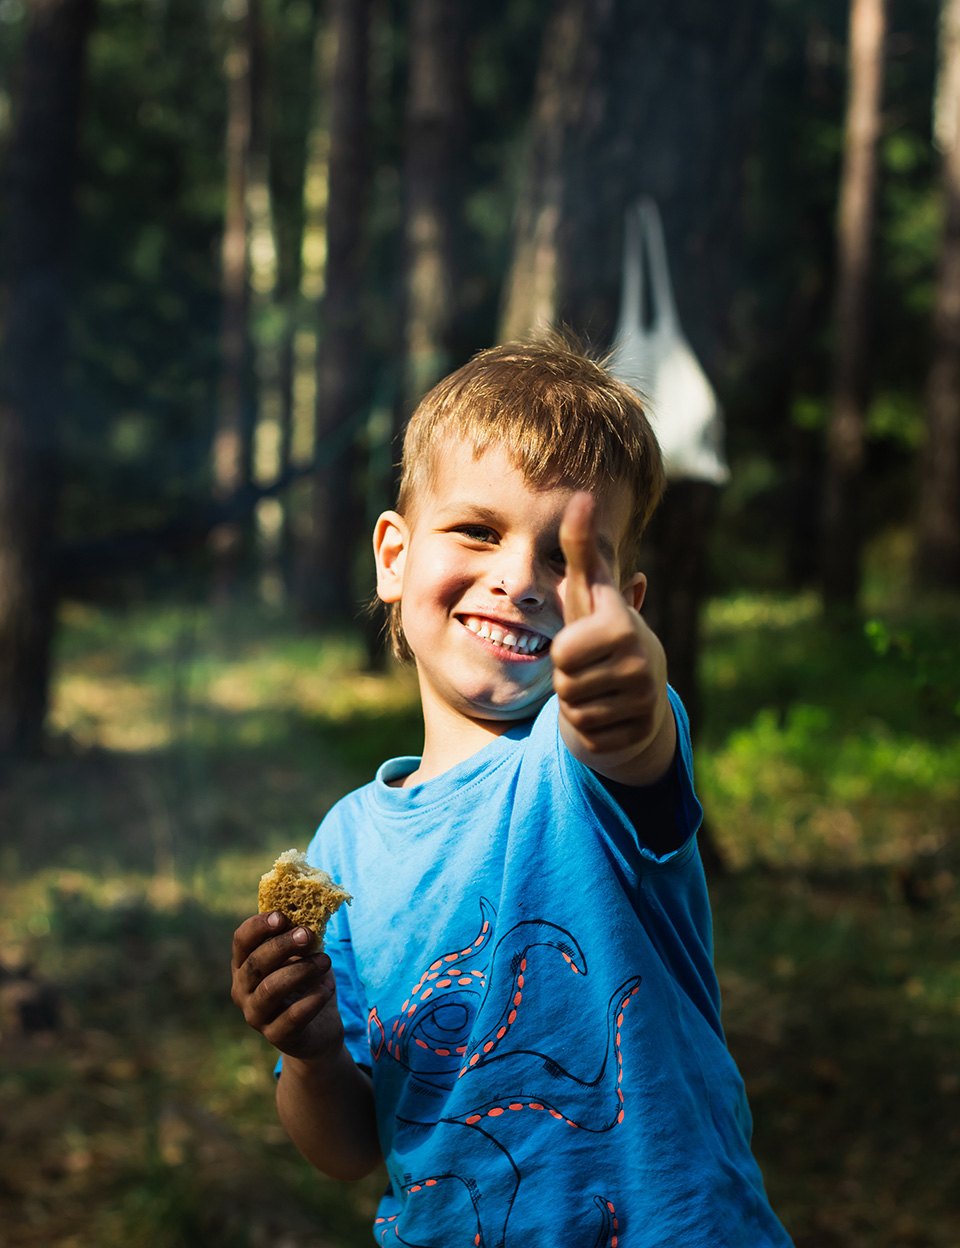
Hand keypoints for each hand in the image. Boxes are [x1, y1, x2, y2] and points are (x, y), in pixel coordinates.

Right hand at [231, 912, 343, 1062]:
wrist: (319, 1028)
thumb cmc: (307, 982)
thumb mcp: (303, 955)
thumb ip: (300, 936)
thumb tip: (310, 911)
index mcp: (245, 964)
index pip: (241, 940)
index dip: (258, 926)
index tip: (282, 916)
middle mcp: (242, 990)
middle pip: (255, 963)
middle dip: (282, 945)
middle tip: (308, 934)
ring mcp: (256, 1015)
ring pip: (270, 989)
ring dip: (301, 970)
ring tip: (326, 960)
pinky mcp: (276, 1036)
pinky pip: (292, 1017)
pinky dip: (313, 998)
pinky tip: (328, 986)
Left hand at [551, 492, 673, 780]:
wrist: (639, 695)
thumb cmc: (602, 635)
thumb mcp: (590, 593)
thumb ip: (581, 549)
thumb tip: (581, 496)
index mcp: (621, 627)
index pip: (564, 652)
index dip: (564, 652)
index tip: (585, 644)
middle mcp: (640, 663)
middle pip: (566, 684)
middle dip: (569, 682)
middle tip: (588, 672)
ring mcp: (643, 701)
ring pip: (576, 714)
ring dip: (579, 707)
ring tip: (598, 691)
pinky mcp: (640, 735)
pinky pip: (590, 740)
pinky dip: (592, 732)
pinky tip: (608, 716)